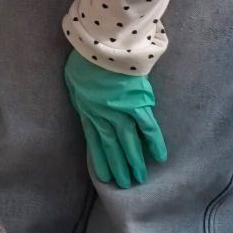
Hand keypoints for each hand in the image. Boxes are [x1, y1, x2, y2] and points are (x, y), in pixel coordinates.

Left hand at [64, 50, 167, 187]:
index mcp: (87, 110)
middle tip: (125, 185)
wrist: (101, 48)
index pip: (94, 141)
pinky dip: (154, 142)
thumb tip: (84, 104)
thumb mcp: (73, 81)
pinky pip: (148, 127)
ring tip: (139, 178)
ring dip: (134, 161)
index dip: (100, 159)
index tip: (105, 176)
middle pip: (112, 146)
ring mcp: (121, 111)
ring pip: (128, 142)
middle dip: (119, 166)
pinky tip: (159, 157)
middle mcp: (104, 116)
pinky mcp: (138, 104)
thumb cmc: (83, 60)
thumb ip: (80, 96)